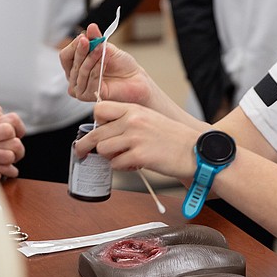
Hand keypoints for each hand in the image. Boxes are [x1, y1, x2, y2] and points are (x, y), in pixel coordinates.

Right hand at [60, 23, 152, 105]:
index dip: (74, 46)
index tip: (84, 37)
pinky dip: (97, 69)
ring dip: (91, 58)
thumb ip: (96, 39)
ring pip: (80, 71)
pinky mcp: (88, 96)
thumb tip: (91, 27)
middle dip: (82, 50)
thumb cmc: (121, 66)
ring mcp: (80, 90)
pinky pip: (89, 80)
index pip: (65, 56)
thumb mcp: (107, 48)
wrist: (136, 79)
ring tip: (102, 50)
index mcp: (76, 67)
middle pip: (71, 63)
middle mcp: (75, 79)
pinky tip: (105, 62)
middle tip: (90, 41)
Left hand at [75, 101, 198, 180]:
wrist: (195, 150)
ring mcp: (135, 138)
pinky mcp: (139, 156)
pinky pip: (116, 164)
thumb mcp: (149, 119)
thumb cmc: (173, 137)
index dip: (95, 121)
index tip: (97, 129)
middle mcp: (132, 121)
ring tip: (123, 158)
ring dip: (109, 157)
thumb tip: (104, 131)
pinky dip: (122, 167)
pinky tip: (135, 165)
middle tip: (81, 152)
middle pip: (96, 133)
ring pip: (103, 149)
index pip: (100, 108)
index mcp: (134, 109)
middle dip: (86, 145)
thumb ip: (128, 120)